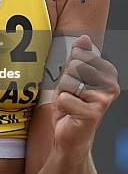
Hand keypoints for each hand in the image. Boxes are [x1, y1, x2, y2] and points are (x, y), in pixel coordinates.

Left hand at [52, 35, 119, 154]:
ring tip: (72, 104)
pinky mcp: (93, 113)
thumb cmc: (72, 104)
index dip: (70, 69)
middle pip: (74, 67)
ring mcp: (103, 99)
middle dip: (66, 81)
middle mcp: (110, 86)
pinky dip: (61, 106)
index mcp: (108, 73)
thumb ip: (79, 56)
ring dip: (63, 93)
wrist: (71, 135)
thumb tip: (84, 38)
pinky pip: (64, 98)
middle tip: (72, 95)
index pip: (79, 54)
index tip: (77, 83)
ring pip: (68, 82)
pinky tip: (70, 113)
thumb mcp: (73, 75)